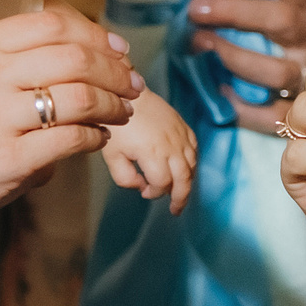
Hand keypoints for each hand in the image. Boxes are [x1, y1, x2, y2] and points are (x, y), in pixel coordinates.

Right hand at [0, 7, 138, 234]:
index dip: (95, 36)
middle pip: (75, 57)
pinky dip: (96, 137)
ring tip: (122, 112)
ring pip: (81, 96)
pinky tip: (97, 139)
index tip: (116, 50)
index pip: (52, 25)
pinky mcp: (10, 160)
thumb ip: (2, 60)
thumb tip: (71, 57)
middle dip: (115, 70)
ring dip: (114, 104)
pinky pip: (73, 139)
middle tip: (132, 83)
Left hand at [103, 86, 197, 212]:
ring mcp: (180, 136)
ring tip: (179, 193)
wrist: (128, 95)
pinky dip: (191, 163)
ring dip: (187, 183)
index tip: (145, 192)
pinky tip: (183, 169)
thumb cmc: (118, 125)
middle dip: (180, 198)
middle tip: (175, 210)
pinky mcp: (184, 128)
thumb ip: (125, 178)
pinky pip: (194, 150)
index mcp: (153, 154)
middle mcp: (171, 146)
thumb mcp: (112, 155)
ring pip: (192, 167)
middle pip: (184, 180)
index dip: (154, 193)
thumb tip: (142, 187)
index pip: (162, 184)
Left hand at [187, 0, 305, 132]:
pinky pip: (271, 115)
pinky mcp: (305, 113)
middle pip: (280, 20)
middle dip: (234, 12)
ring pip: (275, 71)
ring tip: (199, 44)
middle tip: (194, 8)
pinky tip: (219, 90)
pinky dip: (242, 106)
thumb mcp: (298, 2)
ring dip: (233, 57)